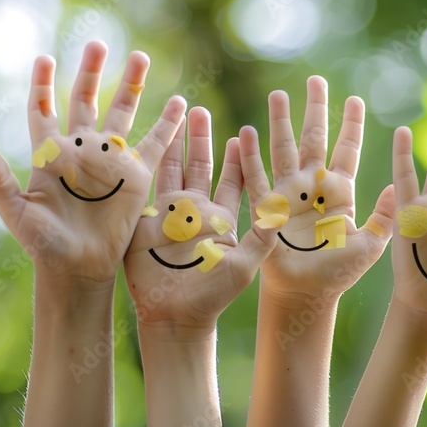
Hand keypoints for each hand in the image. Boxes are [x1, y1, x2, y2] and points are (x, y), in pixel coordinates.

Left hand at [0, 41, 184, 288]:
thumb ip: (1, 184)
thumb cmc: (44, 245)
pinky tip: (181, 103)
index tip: (45, 58)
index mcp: (49, 155)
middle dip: (91, 71)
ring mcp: (110, 160)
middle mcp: (81, 150)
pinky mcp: (136, 175)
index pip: (44, 109)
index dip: (43, 84)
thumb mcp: (17, 216)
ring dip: (130, 85)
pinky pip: (156, 143)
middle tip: (97, 44)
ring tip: (139, 56)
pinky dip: (168, 124)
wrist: (80, 268)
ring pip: (122, 112)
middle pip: (85, 100)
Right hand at [124, 107, 274, 327]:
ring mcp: (169, 214)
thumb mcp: (244, 266)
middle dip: (200, 137)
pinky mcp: (144, 221)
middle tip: (199, 109)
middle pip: (200, 165)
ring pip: (172, 168)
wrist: (174, 316)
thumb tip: (282, 212)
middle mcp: (196, 211)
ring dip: (174, 142)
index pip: (232, 180)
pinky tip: (145, 141)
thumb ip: (261, 238)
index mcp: (222, 218)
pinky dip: (147, 163)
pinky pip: (146, 186)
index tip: (244, 132)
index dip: (238, 158)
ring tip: (175, 114)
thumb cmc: (213, 296)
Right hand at [239, 76, 394, 301]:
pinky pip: (255, 177)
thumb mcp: (369, 245)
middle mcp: (313, 185)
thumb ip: (385, 217)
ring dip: (280, 121)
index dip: (351, 124)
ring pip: (283, 148)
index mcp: (340, 191)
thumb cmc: (339, 273)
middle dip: (315, 108)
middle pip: (314, 137)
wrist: (306, 295)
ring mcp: (287, 193)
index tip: (355, 98)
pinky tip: (244, 133)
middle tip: (316, 79)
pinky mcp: (265, 208)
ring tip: (278, 93)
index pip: (347, 148)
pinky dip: (249, 156)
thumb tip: (398, 187)